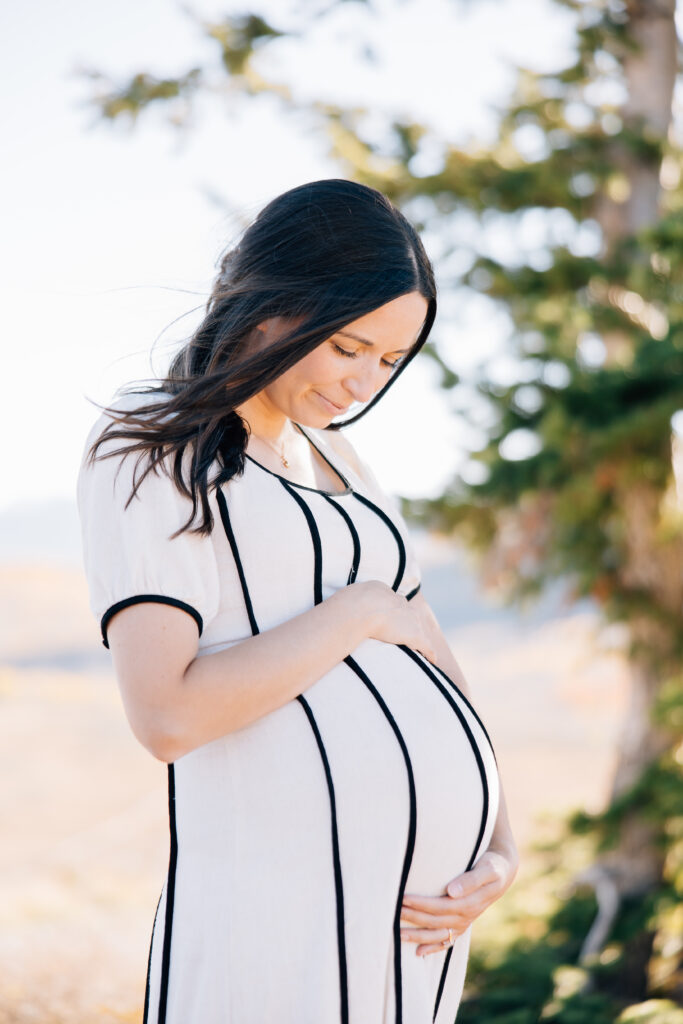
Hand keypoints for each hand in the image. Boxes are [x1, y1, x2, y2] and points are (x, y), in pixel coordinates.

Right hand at [349, 580, 438, 663]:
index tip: (391, 619)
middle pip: (409, 614)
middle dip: (409, 623)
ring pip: (419, 629)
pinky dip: (429, 653)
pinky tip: (432, 660)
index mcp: (383, 592)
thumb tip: (337, 610)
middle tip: (407, 633)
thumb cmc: (348, 605)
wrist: (361, 609)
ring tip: (421, 649)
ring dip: (420, 639)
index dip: (392, 611)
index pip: (392, 602)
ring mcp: (409, 619)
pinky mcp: (414, 635)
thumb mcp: (347, 598)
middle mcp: (400, 603)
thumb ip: (348, 603)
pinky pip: (425, 645)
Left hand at [399, 848, 518, 956]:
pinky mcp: (462, 925)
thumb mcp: (487, 869)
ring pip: (438, 934)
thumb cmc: (492, 865)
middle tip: (393, 912)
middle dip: (413, 917)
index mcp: (470, 903)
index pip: (440, 906)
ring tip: (397, 935)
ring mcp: (464, 923)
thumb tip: (452, 891)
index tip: (404, 898)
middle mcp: (466, 916)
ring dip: (418, 936)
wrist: (501, 872)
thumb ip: (471, 880)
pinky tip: (418, 952)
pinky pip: (447, 941)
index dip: (422, 904)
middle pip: (435, 921)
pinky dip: (433, 948)